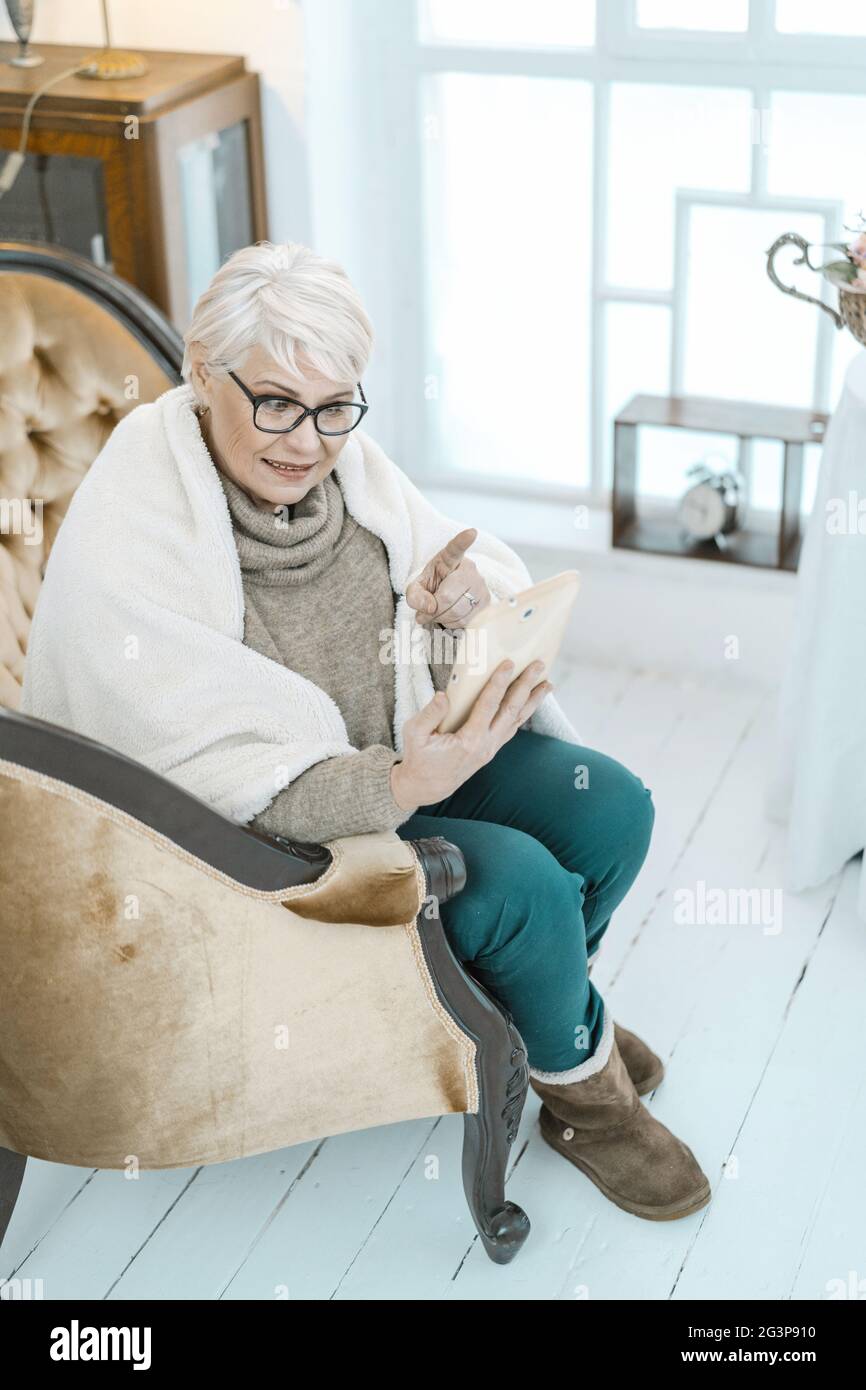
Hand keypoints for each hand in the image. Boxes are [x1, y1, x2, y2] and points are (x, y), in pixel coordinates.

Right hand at [390, 659, 552, 809]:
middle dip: (526, 686)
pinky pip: (511, 728)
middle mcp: (486, 745)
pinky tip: (529, 702)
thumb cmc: (418, 758)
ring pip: (517, 720)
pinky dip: (523, 713)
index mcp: (469, 740)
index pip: (489, 705)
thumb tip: (443, 695)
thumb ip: (430, 714)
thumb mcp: (415, 734)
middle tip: (539, 665)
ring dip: (532, 701)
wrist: (424, 786)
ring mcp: (491, 748)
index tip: (509, 664)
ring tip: (547, 684)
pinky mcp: (490, 750)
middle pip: (512, 710)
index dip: (499, 683)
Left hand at [405, 528, 491, 628]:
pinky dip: (454, 625)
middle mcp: (470, 570)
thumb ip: (415, 596)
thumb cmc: (432, 588)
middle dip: (433, 610)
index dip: (463, 541)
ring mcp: (482, 586)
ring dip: (442, 619)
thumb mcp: (417, 588)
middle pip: (447, 598)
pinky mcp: (487, 603)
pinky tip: (451, 617)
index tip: (471, 532)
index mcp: (450, 559)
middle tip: (427, 610)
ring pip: (458, 613)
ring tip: (439, 612)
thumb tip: (430, 607)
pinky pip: (467, 622)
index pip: (456, 549)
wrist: (448, 597)